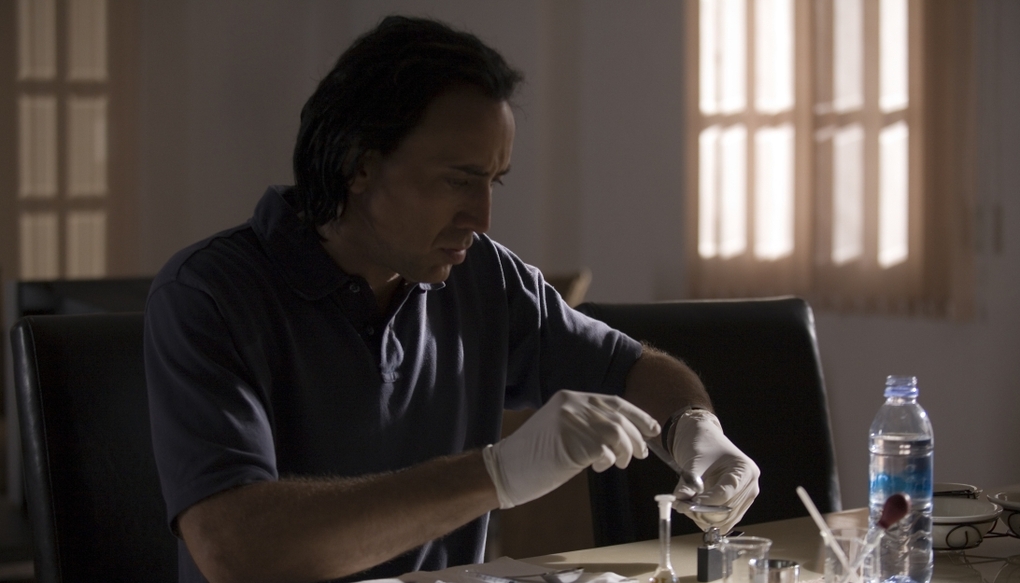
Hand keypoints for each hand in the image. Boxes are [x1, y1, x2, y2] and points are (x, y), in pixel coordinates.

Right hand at [483, 390, 659, 508]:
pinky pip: (605, 450)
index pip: (614, 402)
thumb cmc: (534, 455)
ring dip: (626, 451)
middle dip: (636, 438)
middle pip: (619, 417)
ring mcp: (571, 422)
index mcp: (570, 397)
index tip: (652, 429)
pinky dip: (610, 461)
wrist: (505, 468)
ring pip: (617, 433)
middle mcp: (572, 404)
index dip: (638, 416)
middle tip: (640, 454)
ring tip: (620, 463)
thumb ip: (587, 423)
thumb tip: (623, 433)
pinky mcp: (571, 443)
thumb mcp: (562, 428)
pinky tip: (599, 468)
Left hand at [670, 409, 759, 533]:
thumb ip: (687, 484)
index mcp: (745, 470)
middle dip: (701, 511)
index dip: (706, 502)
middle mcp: (751, 486)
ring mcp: (746, 498)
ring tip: (686, 505)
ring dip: (702, 518)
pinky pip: (724, 521)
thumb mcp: (693, 463)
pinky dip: (708, 520)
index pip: (726, 493)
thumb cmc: (703, 447)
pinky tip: (695, 509)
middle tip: (681, 505)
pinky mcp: (738, 507)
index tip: (687, 503)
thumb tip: (679, 502)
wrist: (706, 442)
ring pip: (724, 520)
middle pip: (726, 510)